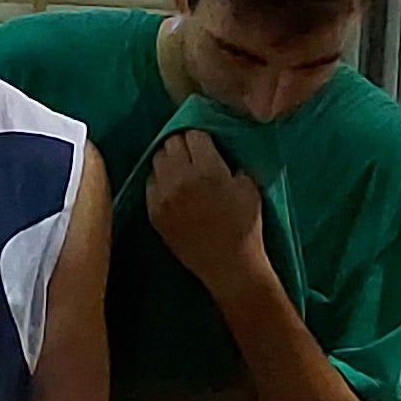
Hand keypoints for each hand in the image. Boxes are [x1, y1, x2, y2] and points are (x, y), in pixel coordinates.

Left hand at [145, 129, 270, 295]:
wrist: (229, 266)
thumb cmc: (246, 227)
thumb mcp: (250, 187)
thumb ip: (233, 163)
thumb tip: (218, 150)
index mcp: (207, 169)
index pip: (193, 134)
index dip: (201, 138)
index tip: (206, 145)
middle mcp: (180, 178)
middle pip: (171, 143)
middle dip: (183, 144)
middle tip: (192, 155)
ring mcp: (163, 196)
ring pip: (157, 160)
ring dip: (169, 161)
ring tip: (180, 170)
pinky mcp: (153, 213)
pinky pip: (149, 184)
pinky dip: (159, 182)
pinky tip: (172, 189)